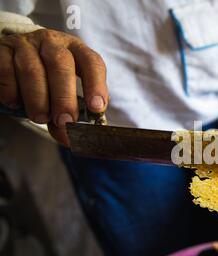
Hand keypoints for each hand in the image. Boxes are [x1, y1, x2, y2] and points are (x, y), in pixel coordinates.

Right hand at [0, 29, 107, 145]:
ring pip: (32, 70)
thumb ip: (71, 112)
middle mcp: (52, 42)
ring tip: (40, 117)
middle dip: (64, 97)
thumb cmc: (48, 79)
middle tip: (64, 121)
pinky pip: (5, 70)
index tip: (96, 108)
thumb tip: (70, 138)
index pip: (92, 62)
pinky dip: (11, 91)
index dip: (96, 85)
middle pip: (61, 64)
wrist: (15, 57)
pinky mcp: (2, 50)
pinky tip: (16, 103)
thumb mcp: (65, 90)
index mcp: (76, 50)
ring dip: (37, 99)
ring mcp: (26, 44)